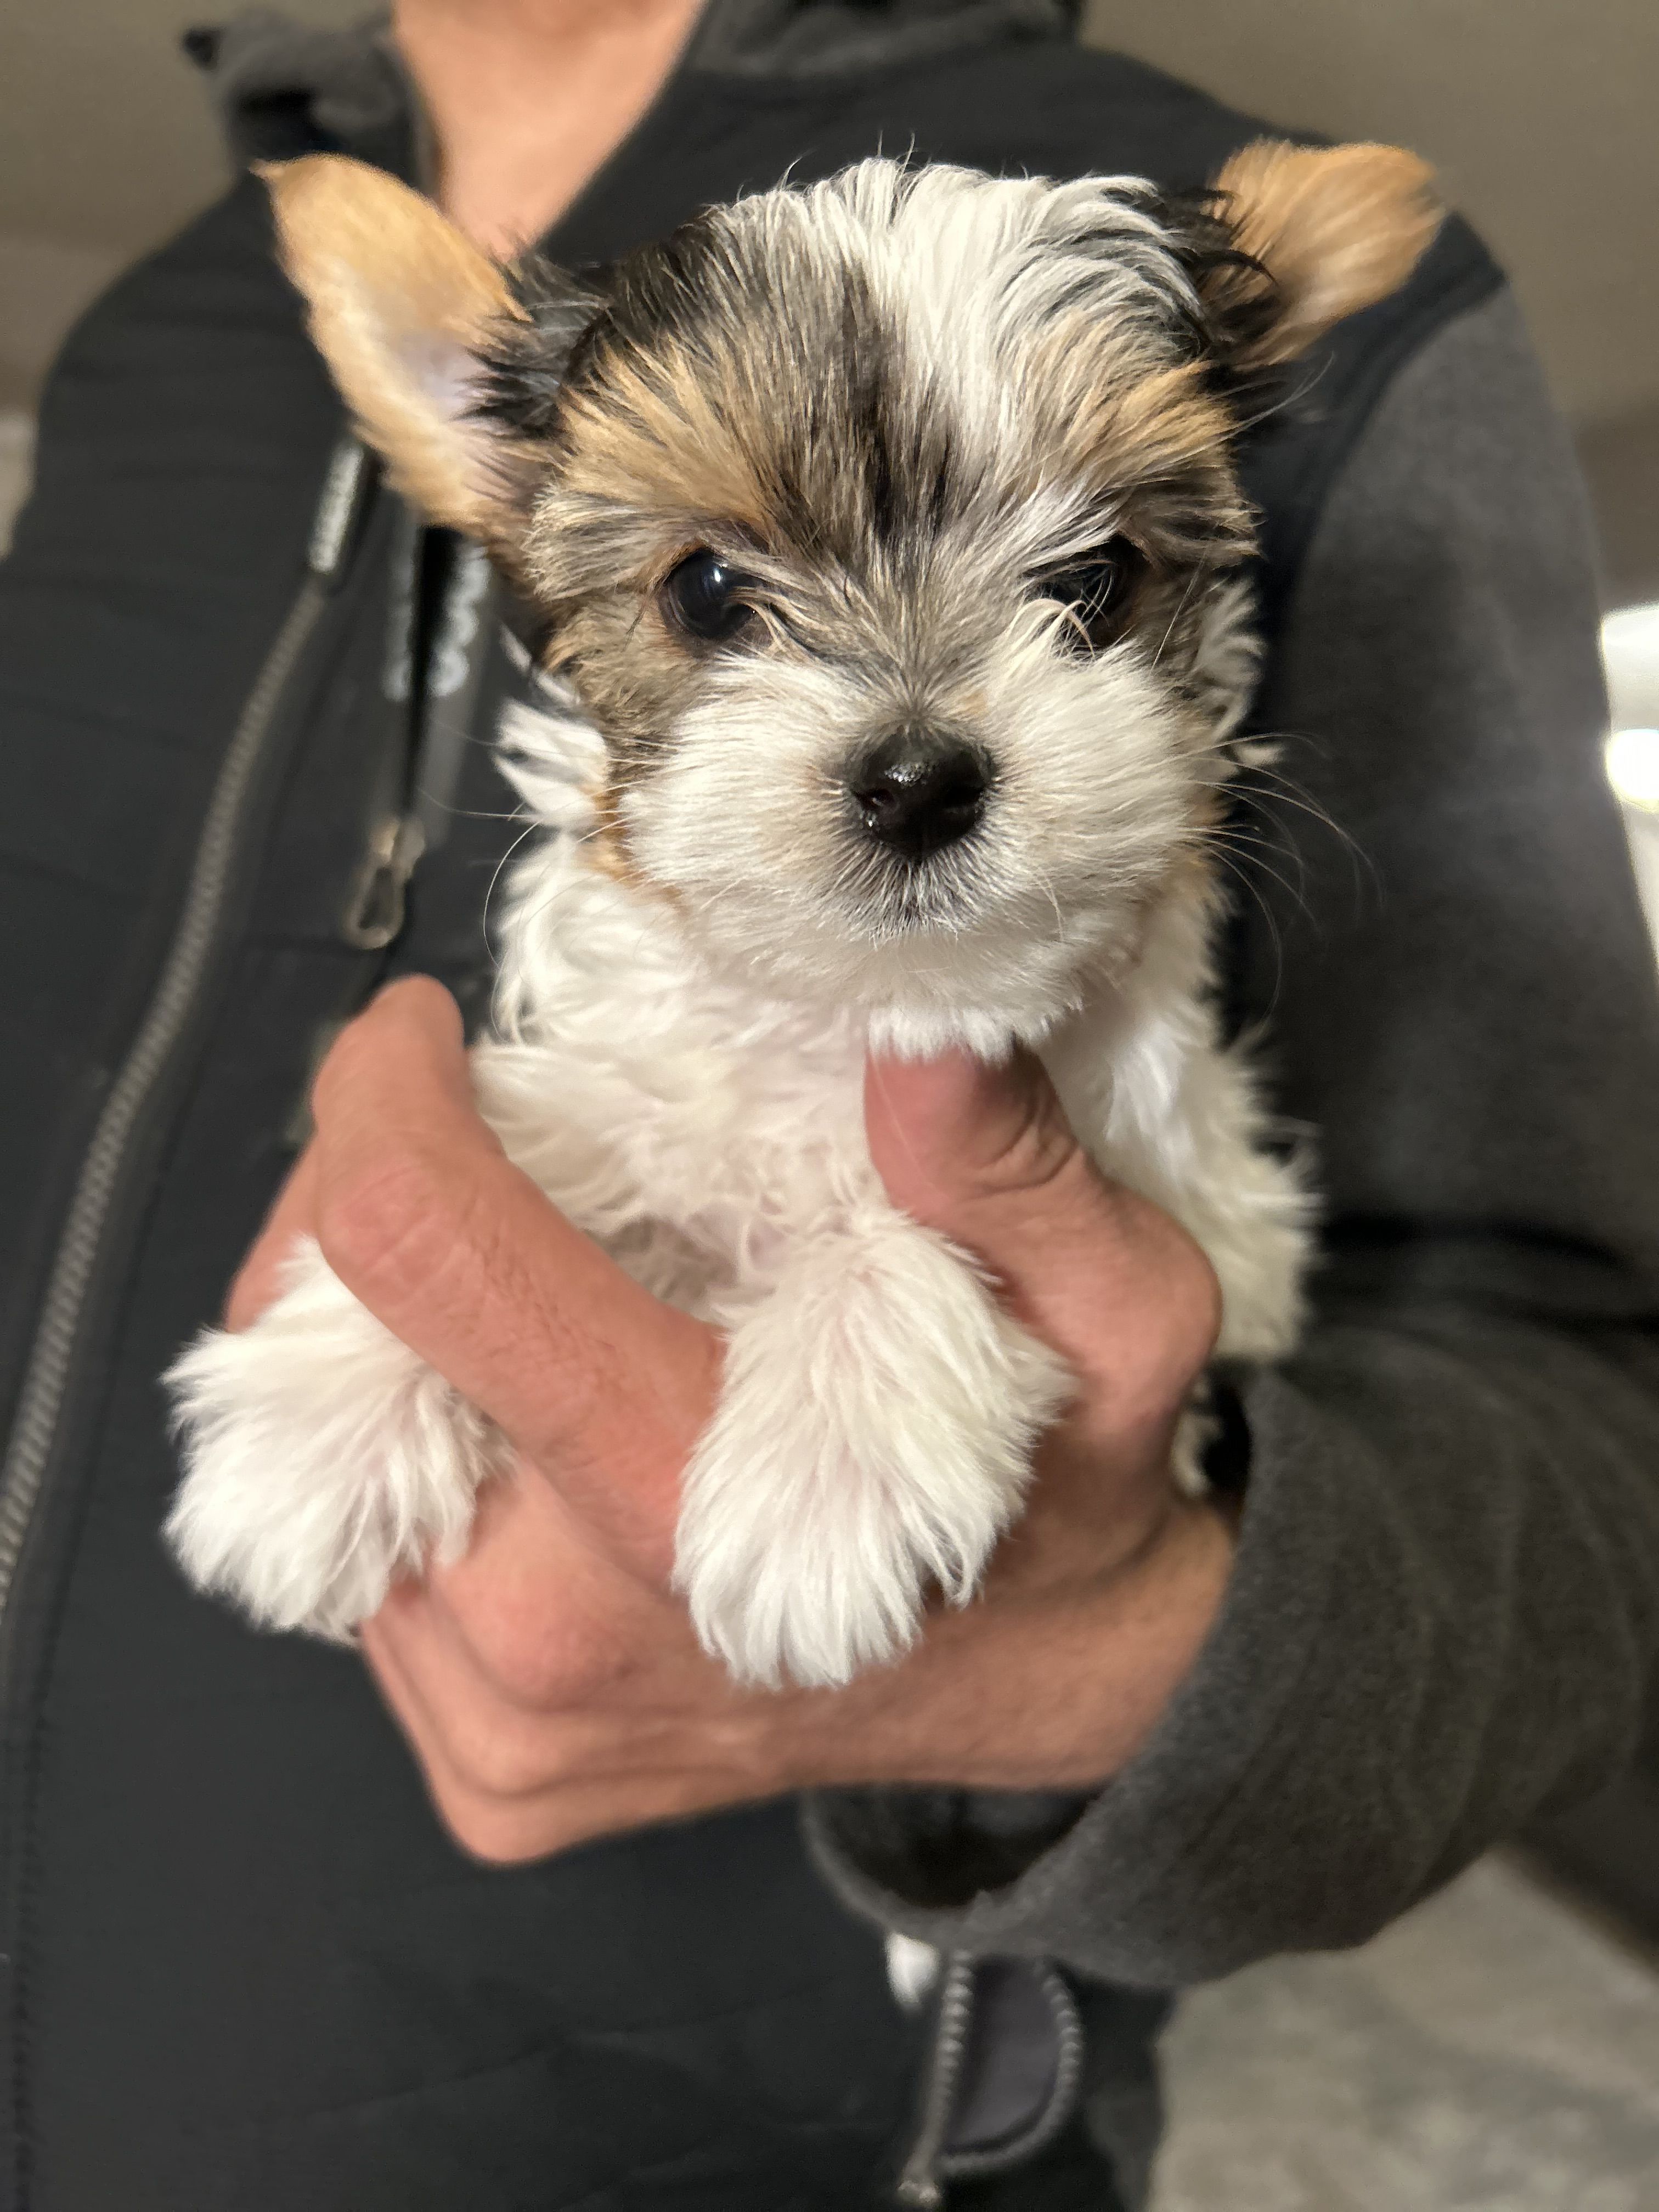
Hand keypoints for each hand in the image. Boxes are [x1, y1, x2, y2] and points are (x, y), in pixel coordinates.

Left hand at [229, 977, 1233, 1861]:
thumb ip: (1017, 1174)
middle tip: (482, 1153)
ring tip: (518, 1290)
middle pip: (315, 1363)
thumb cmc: (1067, 1478)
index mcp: (692, 1505)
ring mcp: (505, 1730)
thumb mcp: (1115, 1307)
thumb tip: (918, 1038)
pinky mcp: (486, 1773)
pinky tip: (525, 1429)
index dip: (383, 1102)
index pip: (423, 1258)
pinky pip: (363, 1576)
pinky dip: (404, 1468)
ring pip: (312, 1476)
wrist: (1050, 1685)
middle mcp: (556, 1645)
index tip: (421, 1033)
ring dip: (382, 1342)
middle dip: (366, 1215)